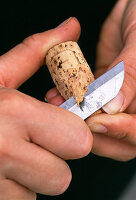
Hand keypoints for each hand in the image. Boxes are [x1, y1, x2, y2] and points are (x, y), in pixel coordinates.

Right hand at [0, 17, 92, 199]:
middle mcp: (2, 150)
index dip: (73, 136)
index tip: (61, 127)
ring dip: (34, 176)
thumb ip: (39, 52)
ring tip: (13, 155)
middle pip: (63, 175)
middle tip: (34, 143)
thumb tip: (71, 28)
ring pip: (41, 190)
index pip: (79, 141)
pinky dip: (19, 189)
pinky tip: (2, 171)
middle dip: (55, 160)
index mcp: (13, 112)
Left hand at [46, 0, 135, 160]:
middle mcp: (132, 104)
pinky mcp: (98, 90)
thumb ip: (129, 75)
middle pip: (117, 138)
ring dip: (75, 118)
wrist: (133, 11)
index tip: (97, 121)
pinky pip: (83, 103)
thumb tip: (114, 105)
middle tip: (74, 118)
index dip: (121, 131)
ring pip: (96, 122)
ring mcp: (113, 99)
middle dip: (93, 132)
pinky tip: (56, 94)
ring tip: (59, 103)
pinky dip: (69, 101)